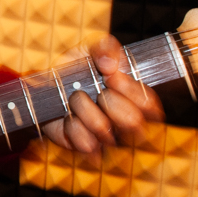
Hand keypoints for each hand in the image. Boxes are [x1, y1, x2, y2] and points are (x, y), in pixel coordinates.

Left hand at [42, 35, 165, 157]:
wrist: (47, 87)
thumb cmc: (78, 69)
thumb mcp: (91, 49)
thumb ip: (106, 48)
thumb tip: (110, 65)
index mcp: (136, 99)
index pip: (150, 105)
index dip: (131, 90)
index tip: (110, 77)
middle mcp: (127, 123)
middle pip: (134, 122)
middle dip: (109, 101)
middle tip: (95, 90)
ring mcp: (109, 138)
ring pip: (104, 130)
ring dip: (83, 107)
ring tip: (75, 98)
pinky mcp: (88, 149)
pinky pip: (84, 143)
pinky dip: (71, 124)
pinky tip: (67, 116)